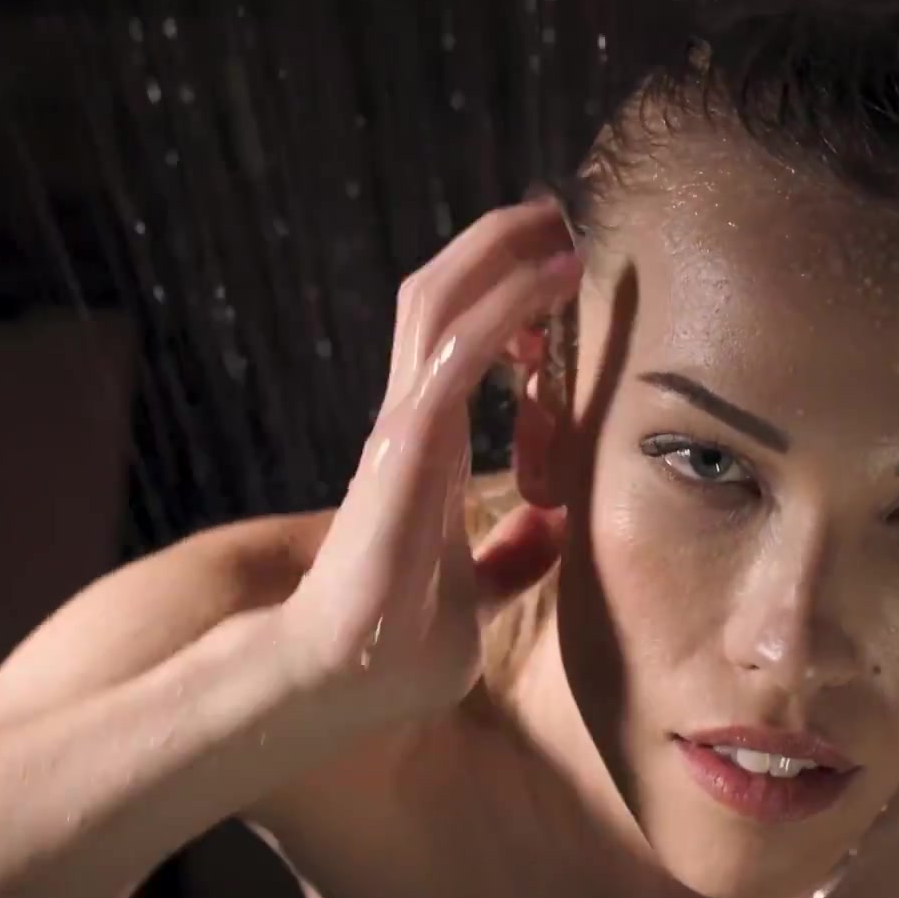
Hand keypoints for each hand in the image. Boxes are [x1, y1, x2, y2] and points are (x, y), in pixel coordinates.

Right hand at [276, 200, 579, 726]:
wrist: (338, 684)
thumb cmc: (394, 648)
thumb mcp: (478, 597)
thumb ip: (510, 557)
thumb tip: (551, 525)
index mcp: (425, 447)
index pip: (458, 340)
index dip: (504, 294)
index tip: (560, 271)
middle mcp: (411, 421)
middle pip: (445, 298)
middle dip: (501, 247)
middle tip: (558, 213)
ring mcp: (402, 427)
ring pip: (442, 303)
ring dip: (503, 254)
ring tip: (558, 223)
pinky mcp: (403, 447)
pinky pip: (455, 353)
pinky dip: (505, 306)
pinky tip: (552, 281)